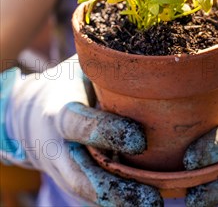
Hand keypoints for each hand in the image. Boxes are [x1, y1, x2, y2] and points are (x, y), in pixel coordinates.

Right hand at [1, 55, 162, 206]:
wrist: (34, 113)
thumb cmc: (69, 83)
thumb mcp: (80, 67)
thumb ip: (106, 66)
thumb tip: (148, 56)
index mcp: (59, 113)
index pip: (80, 126)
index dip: (106, 132)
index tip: (139, 139)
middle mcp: (57, 148)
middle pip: (82, 176)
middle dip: (115, 189)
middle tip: (152, 198)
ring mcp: (62, 171)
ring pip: (88, 192)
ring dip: (120, 203)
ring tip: (154, 204)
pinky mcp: (73, 182)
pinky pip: (94, 194)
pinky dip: (118, 202)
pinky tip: (145, 201)